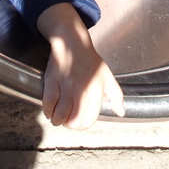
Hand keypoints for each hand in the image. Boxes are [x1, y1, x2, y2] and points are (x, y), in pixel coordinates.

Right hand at [37, 3, 124, 129]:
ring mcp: (66, 85)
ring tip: (58, 118)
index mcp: (96, 90)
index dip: (82, 126)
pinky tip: (50, 109)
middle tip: (67, 122)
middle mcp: (82, 89)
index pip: (89, 119)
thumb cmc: (90, 61)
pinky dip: (48, 110)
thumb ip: (117, 96)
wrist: (73, 42)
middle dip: (70, 125)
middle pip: (74, 120)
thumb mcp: (107, 76)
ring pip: (60, 114)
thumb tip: (121, 113)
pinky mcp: (53, 80)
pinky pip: (49, 103)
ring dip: (58, 120)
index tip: (78, 123)